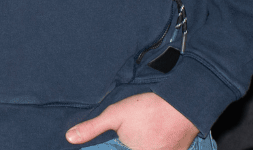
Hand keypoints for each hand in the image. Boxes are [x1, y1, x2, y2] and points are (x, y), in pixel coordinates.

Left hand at [66, 93, 199, 149]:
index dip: (114, 145)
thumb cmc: (148, 109)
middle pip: (133, 148)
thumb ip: (92, 128)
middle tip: (135, 130)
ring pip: (145, 147)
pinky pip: (160, 147)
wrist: (183, 105)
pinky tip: (154, 132)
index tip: (121, 136)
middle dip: (129, 143)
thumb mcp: (115, 115)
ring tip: (145, 129)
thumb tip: (69, 138)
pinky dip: (154, 142)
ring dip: (142, 142)